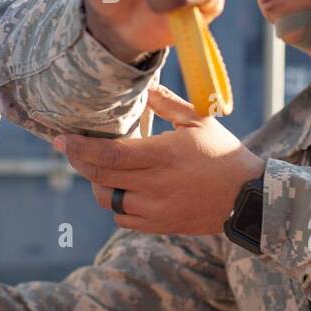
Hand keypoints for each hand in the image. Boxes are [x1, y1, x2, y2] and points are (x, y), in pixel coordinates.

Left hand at [53, 84, 266, 234]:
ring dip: (98, 183)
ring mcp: (156, 209)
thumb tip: (141, 85)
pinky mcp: (160, 225)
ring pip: (108, 200)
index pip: (109, 154)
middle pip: (100, 177)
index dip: (80, 147)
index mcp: (163, 155)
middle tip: (71, 148)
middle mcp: (155, 185)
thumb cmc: (223, 153)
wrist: (248, 198)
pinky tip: (123, 189)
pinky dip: (116, 204)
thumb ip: (165, 103)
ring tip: (101, 168)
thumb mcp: (199, 119)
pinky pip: (123, 218)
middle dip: (80, 162)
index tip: (61, 139)